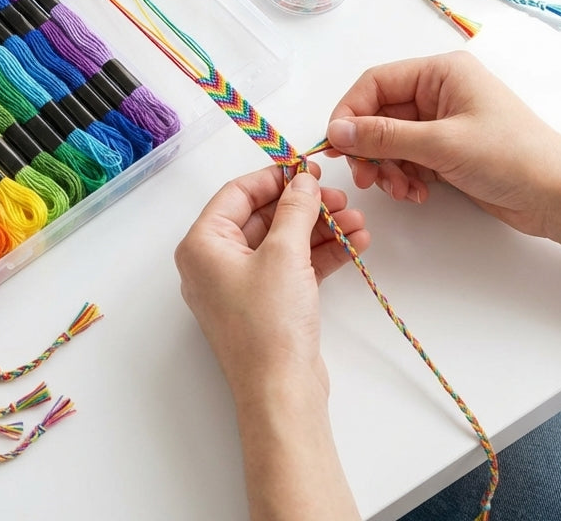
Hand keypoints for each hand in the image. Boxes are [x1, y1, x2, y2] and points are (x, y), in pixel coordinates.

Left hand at [174, 165, 369, 398]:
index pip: (236, 194)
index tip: (306, 168)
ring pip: (282, 242)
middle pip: (262, 217)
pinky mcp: (267, 304)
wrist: (282, 393)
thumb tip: (302, 180)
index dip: (274, 178)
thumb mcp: (285, 254)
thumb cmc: (269, 324)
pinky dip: (320, 254)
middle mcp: (215, 262)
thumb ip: (295, 209)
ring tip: (357, 219)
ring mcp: (241, 285)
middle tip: (339, 195)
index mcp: (202, 245)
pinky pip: (292, 267)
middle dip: (305, 206)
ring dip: (320, 229)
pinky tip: (354, 242)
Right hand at [325, 50, 560, 236]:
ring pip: (390, 140)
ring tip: (401, 190)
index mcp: (440, 72)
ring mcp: (442, 122)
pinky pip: (407, 158)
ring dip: (387, 167)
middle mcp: (438, 92)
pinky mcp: (447, 151)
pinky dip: (404, 177)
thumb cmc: (510, 156)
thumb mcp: (441, 144)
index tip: (336, 146)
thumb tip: (335, 132)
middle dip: (370, 148)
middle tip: (366, 178)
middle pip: (379, 114)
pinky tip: (417, 194)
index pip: (375, 83)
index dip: (350, 113)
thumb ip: (384, 136)